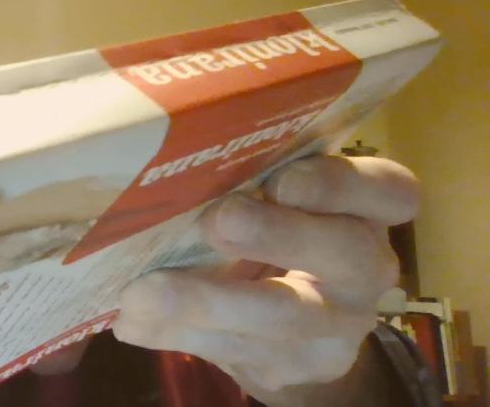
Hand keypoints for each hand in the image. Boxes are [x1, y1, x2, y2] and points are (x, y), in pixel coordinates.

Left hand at [112, 156, 418, 404]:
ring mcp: (332, 327)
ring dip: (207, 301)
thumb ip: (247, 176)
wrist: (290, 330)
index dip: (339, 184)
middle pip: (345, 253)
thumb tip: (163, 153)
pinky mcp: (290, 367)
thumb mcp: (278, 200)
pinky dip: (173, 333)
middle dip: (278, 235)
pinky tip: (132, 320)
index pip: (389, 192)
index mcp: (366, 211)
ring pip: (282, 317)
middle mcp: (364, 269)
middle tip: (217, 220)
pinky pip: (231, 351)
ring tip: (145, 292)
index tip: (283, 177)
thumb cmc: (274, 229)